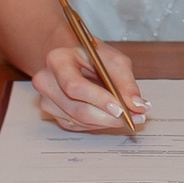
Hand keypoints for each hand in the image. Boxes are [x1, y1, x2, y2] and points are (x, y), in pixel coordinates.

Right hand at [32, 39, 148, 132]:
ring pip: (79, 121)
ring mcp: (47, 100)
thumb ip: (126, 82)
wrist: (77, 59)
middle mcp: (46, 81)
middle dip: (108, 116)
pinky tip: (110, 116)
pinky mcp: (54, 114)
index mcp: (57, 60)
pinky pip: (78, 126)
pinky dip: (98, 124)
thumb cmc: (93, 56)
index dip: (98, 99)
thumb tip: (137, 105)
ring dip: (106, 122)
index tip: (120, 108)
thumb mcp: (114, 60)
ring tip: (129, 116)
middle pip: (77, 108)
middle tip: (134, 116)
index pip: (74, 86)